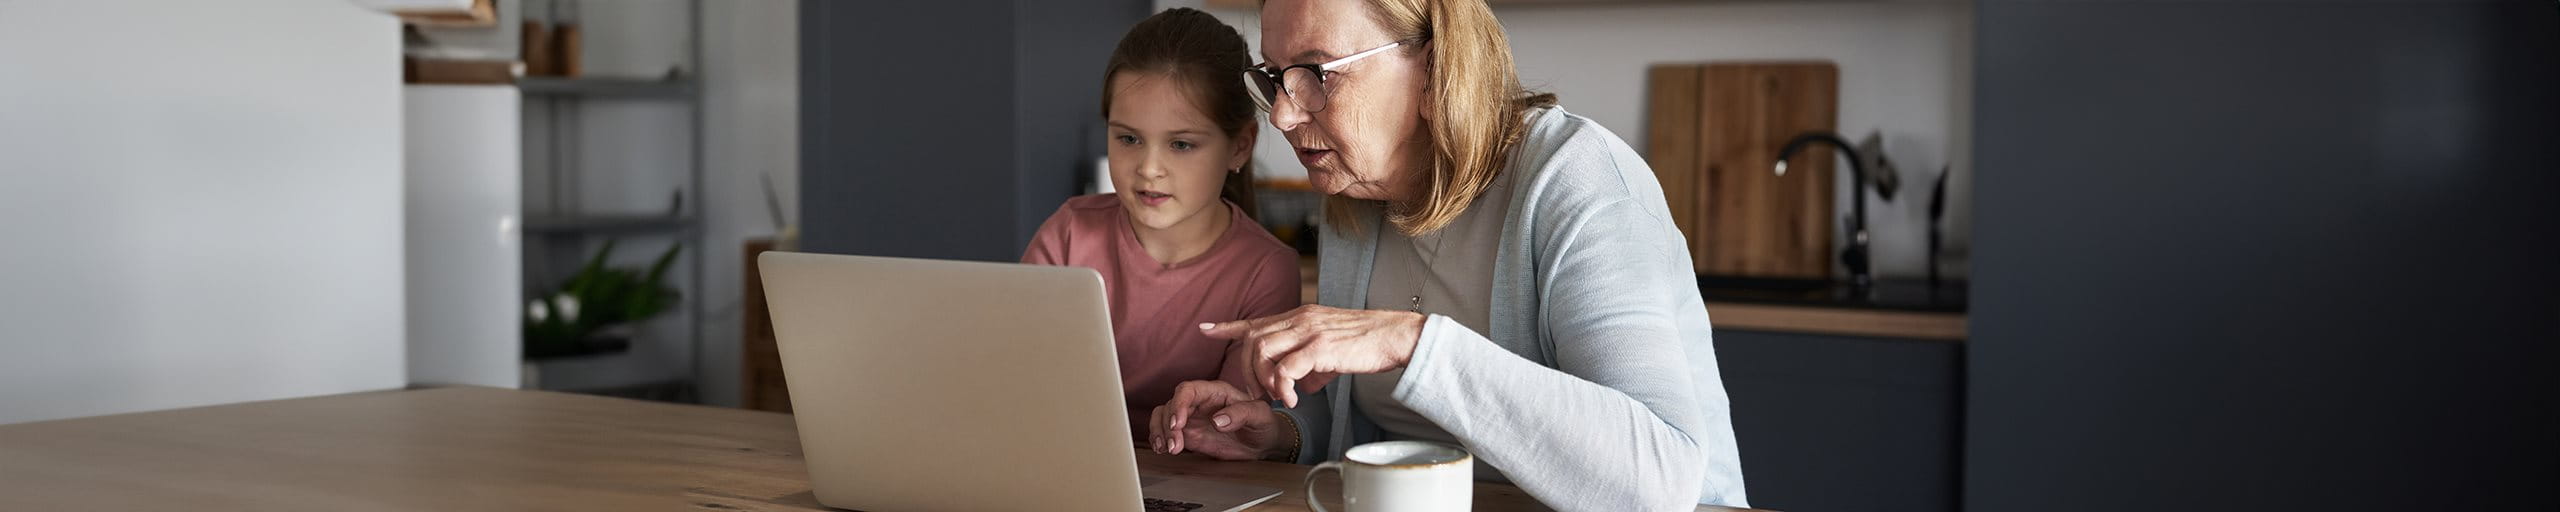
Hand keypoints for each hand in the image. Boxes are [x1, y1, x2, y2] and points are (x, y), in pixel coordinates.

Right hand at [1148, 380, 1288, 459]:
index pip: (1188, 390)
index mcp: (1215, 392)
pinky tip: (1163, 449)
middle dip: (1168, 425)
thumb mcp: (1260, 416)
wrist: (1263, 443)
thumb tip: (1217, 420)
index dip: (1179, 404)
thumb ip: (1241, 414)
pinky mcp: (1188, 433)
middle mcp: (1199, 402)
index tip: (1177, 424)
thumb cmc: (1263, 424)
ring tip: (1168, 449)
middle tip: (1175, 445)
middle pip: (1172, 404)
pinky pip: (1165, 431)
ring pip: (1163, 416)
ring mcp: (1191, 418)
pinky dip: (1160, 438)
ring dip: (1160, 431)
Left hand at [1200, 305, 1425, 407]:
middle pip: (1252, 340)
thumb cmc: (1367, 344)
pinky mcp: (1320, 346)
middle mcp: (1299, 319)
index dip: (1227, 326)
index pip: (1255, 320)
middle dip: (1246, 370)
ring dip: (1263, 379)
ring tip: (1276, 398)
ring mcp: (1308, 331)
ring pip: (1263, 351)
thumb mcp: (1330, 351)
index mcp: (1299, 317)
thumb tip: (1299, 386)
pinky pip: (1287, 367)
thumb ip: (1309, 365)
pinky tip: (1294, 400)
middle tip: (1257, 394)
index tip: (1206, 329)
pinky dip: (1284, 386)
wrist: (1395, 336)